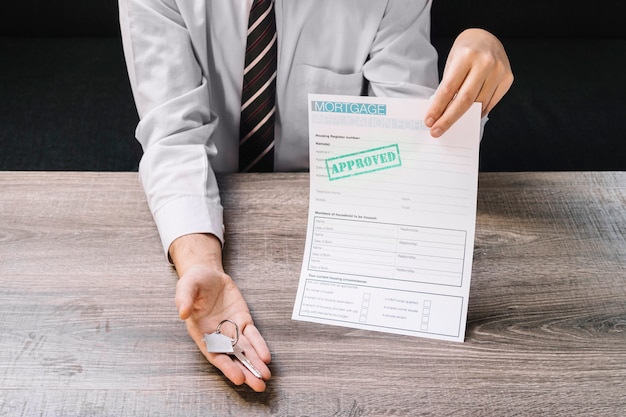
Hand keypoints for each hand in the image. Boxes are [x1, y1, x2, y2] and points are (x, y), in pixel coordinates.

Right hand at [170, 234, 270, 391]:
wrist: (208, 274)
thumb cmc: (194, 282)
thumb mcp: (186, 286)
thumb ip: (185, 299)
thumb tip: (183, 312)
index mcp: (200, 332)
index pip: (214, 353)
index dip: (226, 366)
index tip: (238, 378)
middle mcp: (216, 335)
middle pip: (232, 357)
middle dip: (246, 371)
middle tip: (258, 385)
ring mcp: (231, 328)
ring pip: (245, 349)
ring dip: (255, 363)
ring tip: (265, 377)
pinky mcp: (242, 320)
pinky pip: (252, 335)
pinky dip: (259, 346)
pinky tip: (266, 357)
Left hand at [425, 28, 513, 137]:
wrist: (486, 37)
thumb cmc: (465, 52)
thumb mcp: (452, 63)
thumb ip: (449, 85)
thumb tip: (443, 113)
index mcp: (466, 56)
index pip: (448, 88)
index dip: (438, 108)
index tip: (429, 122)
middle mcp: (485, 62)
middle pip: (465, 100)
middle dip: (448, 119)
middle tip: (437, 131)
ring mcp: (499, 71)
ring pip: (479, 104)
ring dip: (463, 117)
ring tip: (451, 123)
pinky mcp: (508, 78)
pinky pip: (491, 103)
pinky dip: (478, 112)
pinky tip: (470, 115)